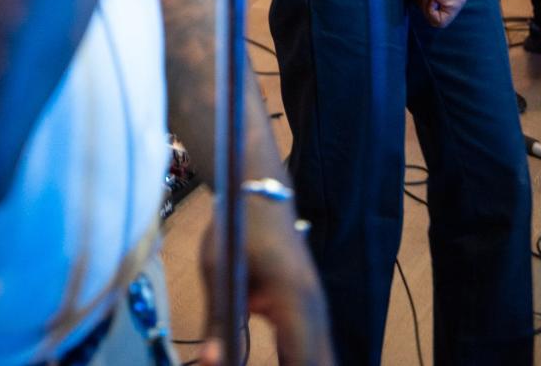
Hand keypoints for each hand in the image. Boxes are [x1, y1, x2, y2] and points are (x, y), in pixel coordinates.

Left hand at [197, 204, 334, 365]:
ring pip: (321, 361)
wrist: (260, 192)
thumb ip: (220, 323)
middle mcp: (314, 312)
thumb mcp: (221, 270)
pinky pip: (311, 352)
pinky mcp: (306, 313)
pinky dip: (298, 364)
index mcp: (295, 301)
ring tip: (253, 362)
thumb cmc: (239, 226)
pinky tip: (280, 365)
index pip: (304, 364)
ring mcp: (315, 313)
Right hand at [403, 0, 468, 27]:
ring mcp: (460, 0)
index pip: (439, 13)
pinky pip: (439, 21)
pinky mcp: (455, 3)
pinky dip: (428, 9)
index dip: (424, 4)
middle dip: (425, 6)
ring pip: (439, 22)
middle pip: (439, 19)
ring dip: (425, 5)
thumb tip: (422, 6)